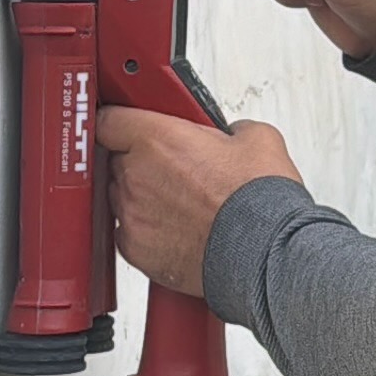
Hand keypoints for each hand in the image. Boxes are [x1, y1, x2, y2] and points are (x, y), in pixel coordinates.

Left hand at [100, 106, 299, 299]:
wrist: (265, 255)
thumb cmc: (259, 202)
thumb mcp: (257, 139)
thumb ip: (228, 129)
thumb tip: (230, 135)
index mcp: (155, 139)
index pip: (109, 120)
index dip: (120, 123)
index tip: (129, 127)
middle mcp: (134, 175)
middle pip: (118, 160)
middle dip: (143, 163)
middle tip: (179, 172)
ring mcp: (131, 215)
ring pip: (122, 197)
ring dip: (144, 198)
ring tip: (184, 207)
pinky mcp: (134, 249)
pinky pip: (128, 232)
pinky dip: (147, 231)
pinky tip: (178, 232)